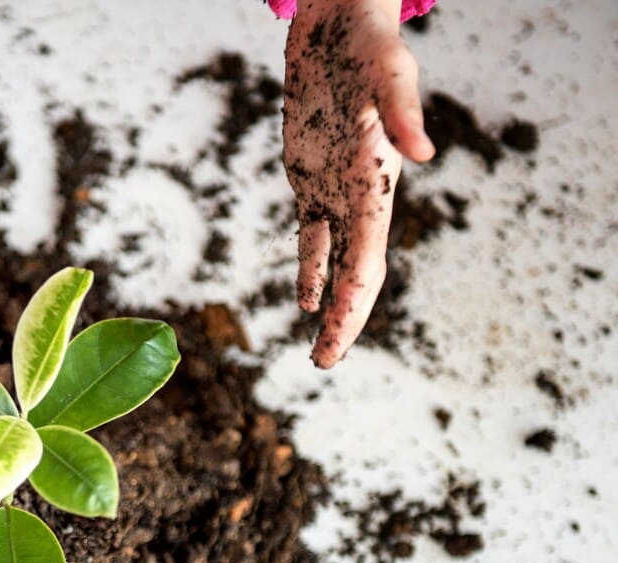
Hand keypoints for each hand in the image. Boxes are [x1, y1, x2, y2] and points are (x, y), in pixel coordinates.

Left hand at [282, 0, 434, 368]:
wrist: (339, 25)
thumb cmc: (366, 43)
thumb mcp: (384, 72)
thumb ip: (404, 110)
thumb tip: (422, 154)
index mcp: (374, 183)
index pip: (365, 261)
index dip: (350, 307)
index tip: (332, 346)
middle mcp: (358, 194)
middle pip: (354, 273)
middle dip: (342, 322)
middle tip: (324, 364)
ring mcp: (335, 189)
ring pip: (333, 261)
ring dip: (328, 304)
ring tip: (320, 348)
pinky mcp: (312, 177)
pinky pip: (311, 235)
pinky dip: (310, 268)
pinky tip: (305, 300)